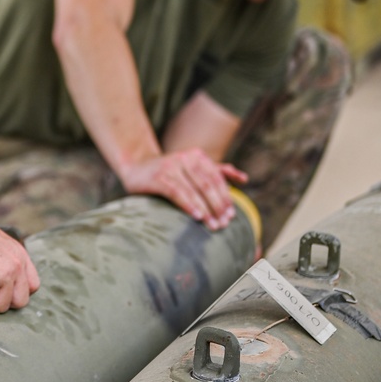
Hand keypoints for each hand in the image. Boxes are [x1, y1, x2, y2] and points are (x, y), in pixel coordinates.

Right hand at [119, 151, 247, 230]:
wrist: (136, 166)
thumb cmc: (168, 171)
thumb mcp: (192, 167)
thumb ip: (217, 171)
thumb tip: (244, 179)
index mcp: (197, 155)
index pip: (217, 178)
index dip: (226, 197)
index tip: (232, 216)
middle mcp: (185, 157)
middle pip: (208, 184)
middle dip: (218, 206)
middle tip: (225, 224)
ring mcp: (171, 166)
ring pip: (194, 189)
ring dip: (206, 209)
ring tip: (213, 225)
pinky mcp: (158, 176)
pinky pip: (177, 192)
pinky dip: (189, 204)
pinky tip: (197, 216)